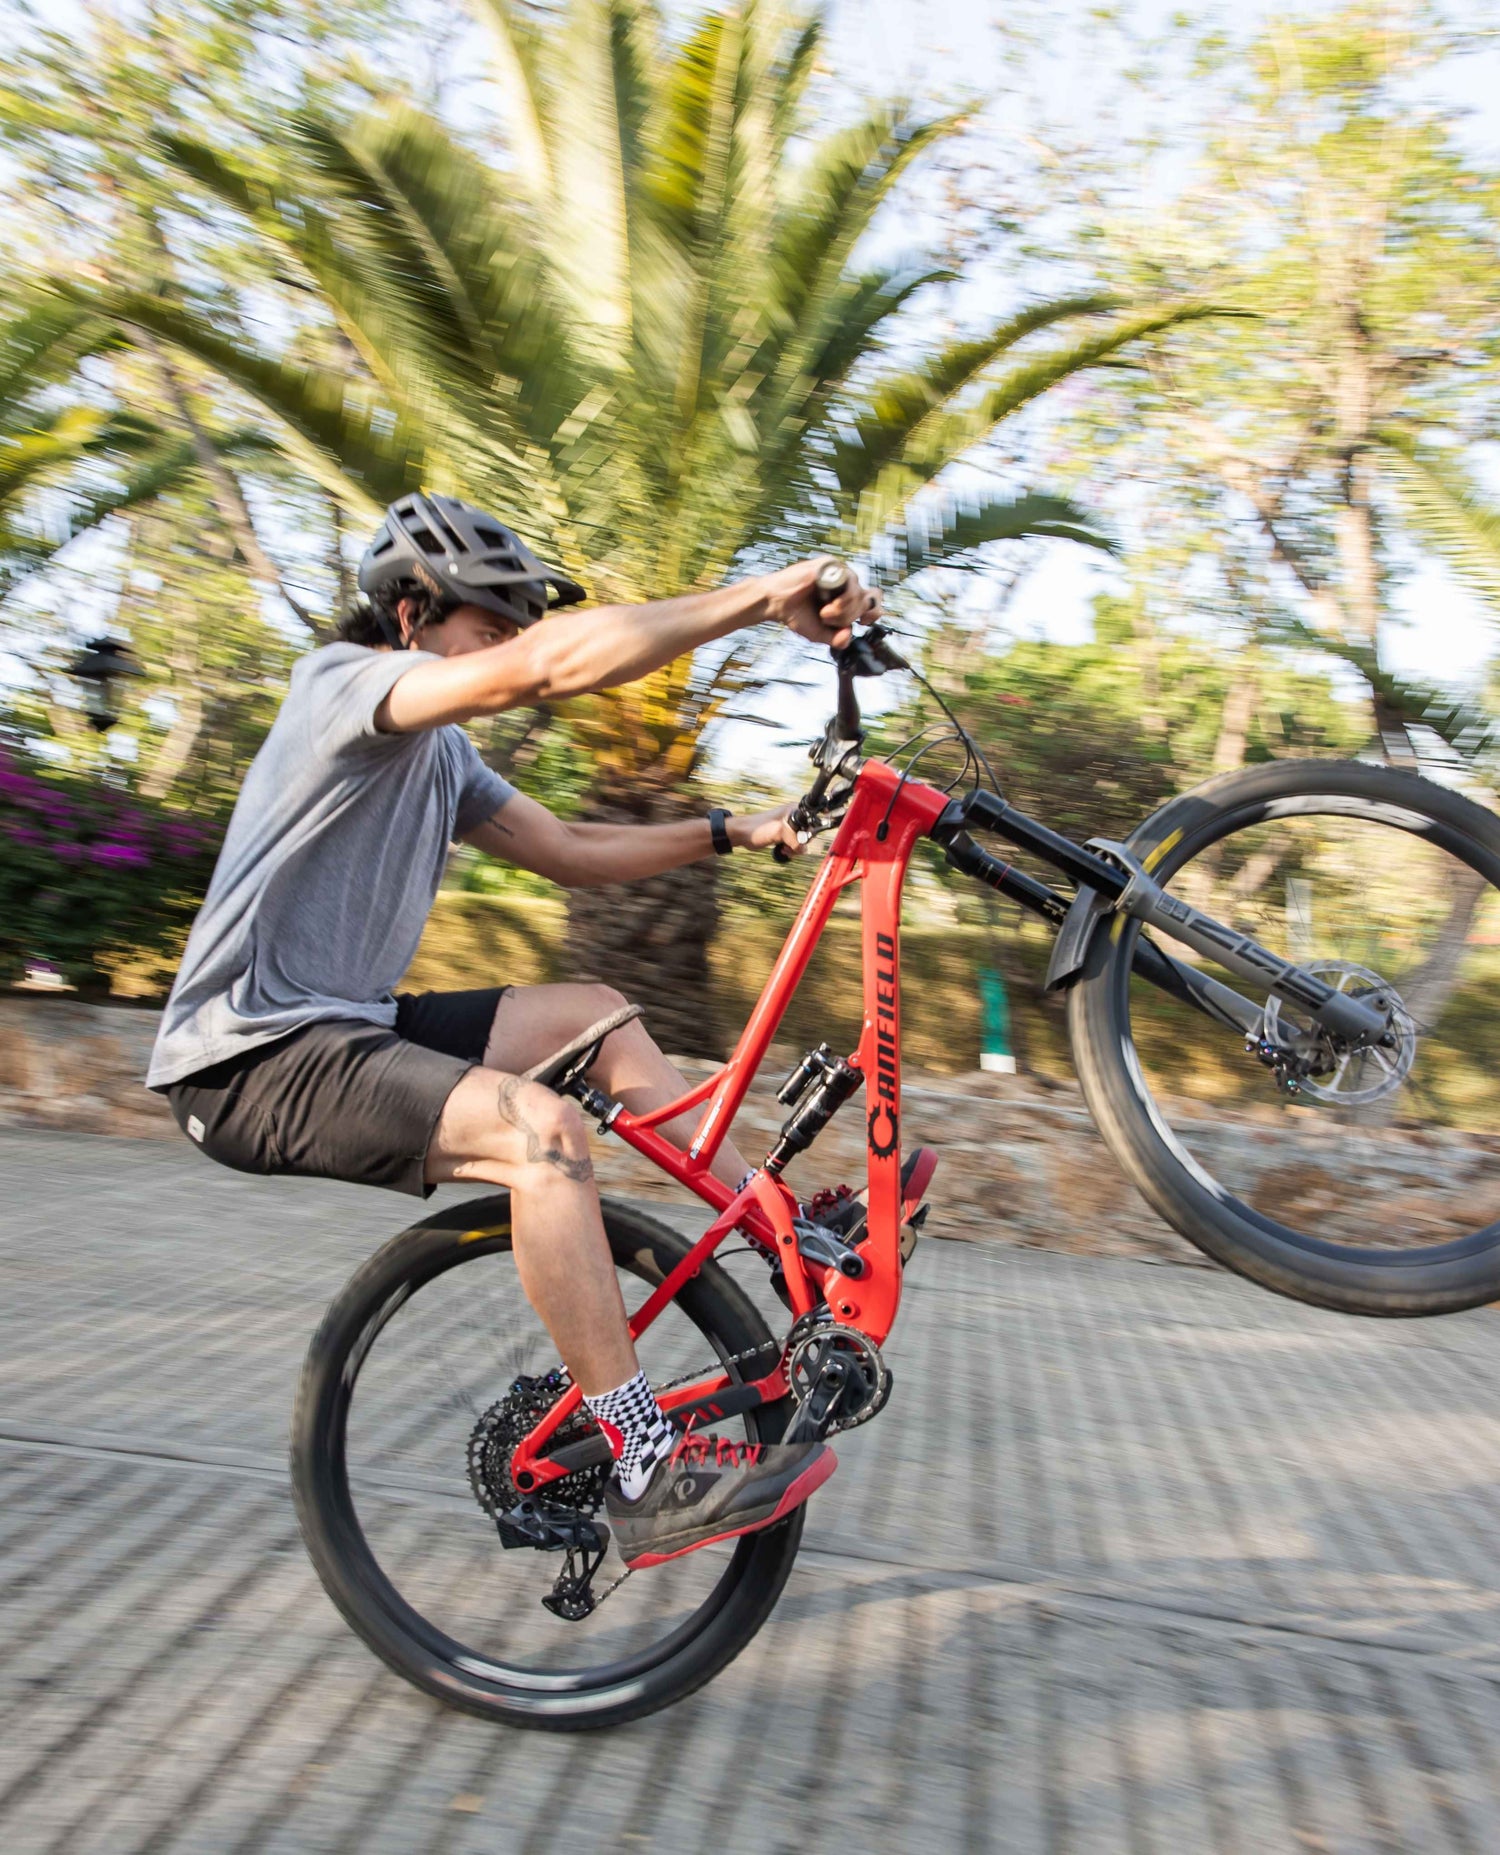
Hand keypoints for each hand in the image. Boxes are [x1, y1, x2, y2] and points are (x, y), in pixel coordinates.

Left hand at [731, 802, 804, 856]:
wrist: (743, 834)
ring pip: (802, 842)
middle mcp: (794, 818)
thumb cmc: (759, 828)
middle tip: (789, 845)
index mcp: (795, 811)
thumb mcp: (780, 832)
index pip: (812, 821)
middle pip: (808, 834)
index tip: (801, 839)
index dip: (810, 831)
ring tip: (784, 849)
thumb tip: (803, 850)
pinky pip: (794, 845)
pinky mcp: (784, 836)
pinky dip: (791, 850)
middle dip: (800, 843)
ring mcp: (789, 828)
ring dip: (795, 849)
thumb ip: (796, 840)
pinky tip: (782, 851)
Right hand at [763, 558, 880, 647]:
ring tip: (824, 614)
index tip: (862, 623)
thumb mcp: (821, 634)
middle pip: (866, 600)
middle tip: (829, 620)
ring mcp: (839, 572)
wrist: (776, 603)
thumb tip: (848, 636)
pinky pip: (848, 582)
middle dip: (850, 617)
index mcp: (847, 596)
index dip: (874, 612)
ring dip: (844, 611)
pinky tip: (825, 606)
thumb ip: (837, 640)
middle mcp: (846, 583)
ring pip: (858, 593)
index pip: (874, 599)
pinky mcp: (830, 564)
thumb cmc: (797, 614)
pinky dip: (841, 600)